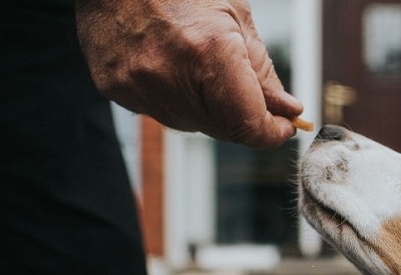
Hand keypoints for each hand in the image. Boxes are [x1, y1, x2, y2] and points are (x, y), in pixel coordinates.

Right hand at [75, 0, 303, 148]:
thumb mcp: (234, 15)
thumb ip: (262, 71)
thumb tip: (286, 110)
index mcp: (208, 52)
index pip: (247, 124)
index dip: (270, 132)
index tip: (283, 127)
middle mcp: (169, 76)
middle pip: (222, 128)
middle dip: (242, 116)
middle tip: (251, 93)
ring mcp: (137, 86)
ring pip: (191, 124)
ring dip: (209, 107)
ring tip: (200, 63)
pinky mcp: (114, 88)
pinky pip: (159, 110)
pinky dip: (176, 97)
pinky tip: (172, 64)